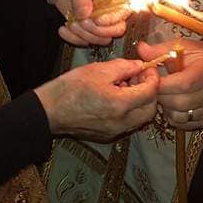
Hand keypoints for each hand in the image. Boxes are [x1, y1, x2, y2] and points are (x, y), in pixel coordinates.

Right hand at [34, 58, 158, 141]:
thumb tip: (139, 66)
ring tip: (125, 86)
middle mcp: (121, 122)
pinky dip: (129, 111)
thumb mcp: (97, 69)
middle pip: (150, 110)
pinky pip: (128, 124)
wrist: (49, 111)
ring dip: (140, 102)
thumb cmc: (70, 88)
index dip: (152, 78)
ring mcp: (115, 131)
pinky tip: (115, 97)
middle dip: (150, 92)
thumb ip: (123, 67)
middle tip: (139, 77)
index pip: (150, 92)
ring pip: (140, 119)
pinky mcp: (107, 136)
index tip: (147, 68)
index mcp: (120, 104)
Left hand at [49, 0, 128, 46]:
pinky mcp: (88, 30)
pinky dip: (73, 38)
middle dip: (98, 30)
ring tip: (72, 22)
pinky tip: (65, 29)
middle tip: (83, 21)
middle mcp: (110, 11)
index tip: (98, 20)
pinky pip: (85, 42)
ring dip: (84, 34)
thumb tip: (85, 13)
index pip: (123, 12)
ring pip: (101, 39)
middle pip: (116, 30)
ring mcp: (100, 23)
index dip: (112, 19)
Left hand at [138, 39, 202, 130]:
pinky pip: (184, 124)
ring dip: (166, 108)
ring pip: (180, 116)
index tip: (152, 80)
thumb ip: (160, 50)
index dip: (163, 84)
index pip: (183, 84)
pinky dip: (173, 116)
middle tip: (155, 88)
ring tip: (165, 95)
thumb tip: (142, 49)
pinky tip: (172, 104)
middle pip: (180, 102)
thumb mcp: (180, 47)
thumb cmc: (196, 56)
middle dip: (161, 96)